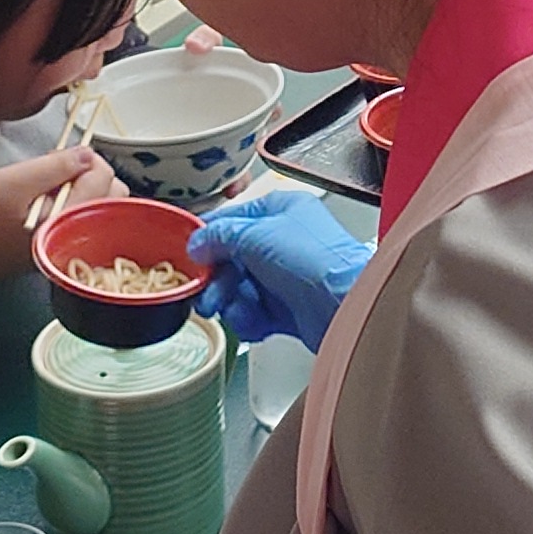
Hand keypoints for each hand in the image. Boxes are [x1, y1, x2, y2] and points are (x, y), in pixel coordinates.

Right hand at [0, 142, 107, 294]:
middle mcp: (74, 235)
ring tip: (50, 184)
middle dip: (91, 173)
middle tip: (56, 169)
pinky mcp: (58, 243)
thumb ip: (55, 167)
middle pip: (112, 195)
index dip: (87, 158)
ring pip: (100, 205)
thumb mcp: (13, 181)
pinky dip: (74, 202)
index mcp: (67, 220)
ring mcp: (68, 242)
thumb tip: (88, 154)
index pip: (105, 178)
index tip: (60, 156)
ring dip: (84, 187)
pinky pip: (82, 217)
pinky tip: (47, 199)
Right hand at [192, 186, 367, 348]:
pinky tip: (254, 322)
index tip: (188, 255)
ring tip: (233, 310)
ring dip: (232, 303)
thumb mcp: (256, 235)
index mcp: (281, 211)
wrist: (345, 304)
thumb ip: (220, 236)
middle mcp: (284, 241)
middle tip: (206, 294)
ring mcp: (286, 276)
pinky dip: (249, 320)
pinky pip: (254, 313)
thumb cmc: (315, 260)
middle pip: (232, 259)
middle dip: (217, 280)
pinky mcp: (289, 308)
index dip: (208, 238)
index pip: (232, 219)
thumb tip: (197, 242)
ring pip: (240, 289)